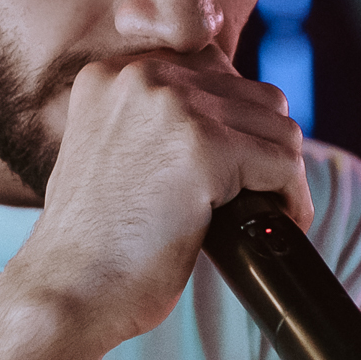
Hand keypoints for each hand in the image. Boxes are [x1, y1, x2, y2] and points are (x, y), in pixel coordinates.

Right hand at [12, 47, 309, 344]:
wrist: (67, 290)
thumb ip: (150, 121)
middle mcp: (142, 75)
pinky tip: (279, 222)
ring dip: (282, 174)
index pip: (213, 69)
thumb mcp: (107, 153)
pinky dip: (292, 199)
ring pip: (278, 127)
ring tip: (270, 211)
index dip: (236, 121)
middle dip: (265, 149)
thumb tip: (230, 119)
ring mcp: (174, 107)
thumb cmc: (91, 243)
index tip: (237, 165)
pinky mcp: (205, 148)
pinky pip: (284, 164)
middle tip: (259, 195)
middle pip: (255, 96)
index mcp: (113, 72)